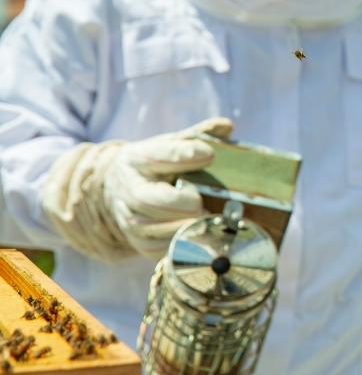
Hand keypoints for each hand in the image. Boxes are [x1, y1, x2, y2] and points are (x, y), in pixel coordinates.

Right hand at [106, 117, 233, 256]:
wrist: (121, 189)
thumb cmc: (157, 164)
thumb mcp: (171, 144)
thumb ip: (199, 135)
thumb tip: (226, 126)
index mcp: (137, 158)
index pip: (157, 155)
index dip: (181, 155)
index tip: (209, 154)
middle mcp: (128, 188)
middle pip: (148, 198)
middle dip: (178, 202)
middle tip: (201, 202)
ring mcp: (129, 217)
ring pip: (150, 227)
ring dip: (181, 226)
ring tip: (206, 220)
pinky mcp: (137, 241)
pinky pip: (155, 248)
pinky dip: (177, 245)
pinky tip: (198, 237)